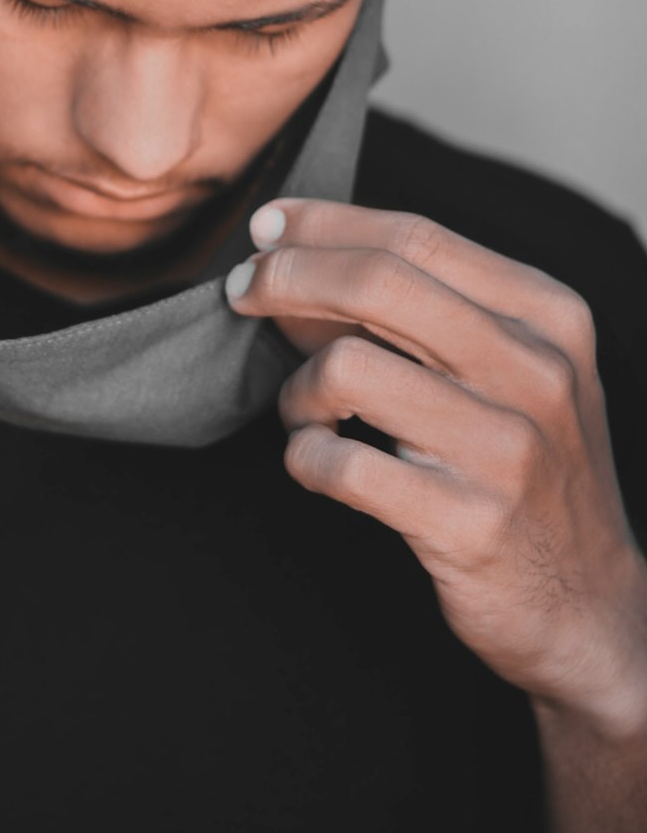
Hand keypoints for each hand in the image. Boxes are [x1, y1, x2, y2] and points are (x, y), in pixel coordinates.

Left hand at [225, 199, 646, 735]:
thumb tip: (297, 261)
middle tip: (242, 294)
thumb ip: (417, 311)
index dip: (325, 224)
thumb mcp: (505, 370)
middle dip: (287, 276)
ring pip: (348, 367)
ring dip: (298, 389)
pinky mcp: (468, 523)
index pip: (415, 236)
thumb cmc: (528, 468)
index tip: (267, 226)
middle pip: (378, 280)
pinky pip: (343, 465)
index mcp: (547, 315)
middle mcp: (535, 370)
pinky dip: (305, 457)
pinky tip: (316, 462)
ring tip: (306, 413)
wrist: (591, 608)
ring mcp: (506, 449)